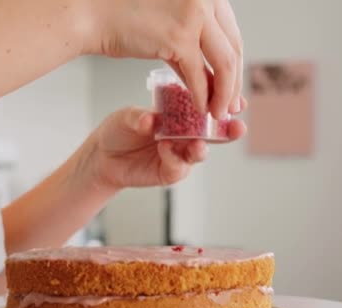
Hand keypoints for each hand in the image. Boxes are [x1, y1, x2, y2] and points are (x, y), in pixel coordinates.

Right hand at [86, 0, 245, 117]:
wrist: (91, 14)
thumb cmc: (122, 16)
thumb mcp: (169, 23)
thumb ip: (192, 42)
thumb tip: (210, 74)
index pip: (231, 33)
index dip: (235, 64)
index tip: (232, 86)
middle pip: (233, 48)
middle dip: (233, 83)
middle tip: (231, 106)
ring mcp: (194, 16)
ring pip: (224, 64)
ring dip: (223, 94)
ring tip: (218, 112)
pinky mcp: (179, 37)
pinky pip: (198, 75)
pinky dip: (201, 96)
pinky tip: (199, 109)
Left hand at [86, 107, 245, 189]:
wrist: (103, 155)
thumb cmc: (119, 129)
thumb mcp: (127, 117)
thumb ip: (140, 117)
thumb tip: (150, 120)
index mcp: (181, 113)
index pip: (206, 107)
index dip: (223, 104)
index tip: (238, 101)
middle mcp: (185, 134)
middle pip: (213, 133)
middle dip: (228, 132)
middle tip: (237, 128)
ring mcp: (179, 154)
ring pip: (199, 153)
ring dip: (201, 148)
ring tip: (197, 144)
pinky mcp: (168, 172)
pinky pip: (178, 168)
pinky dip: (174, 158)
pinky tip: (164, 147)